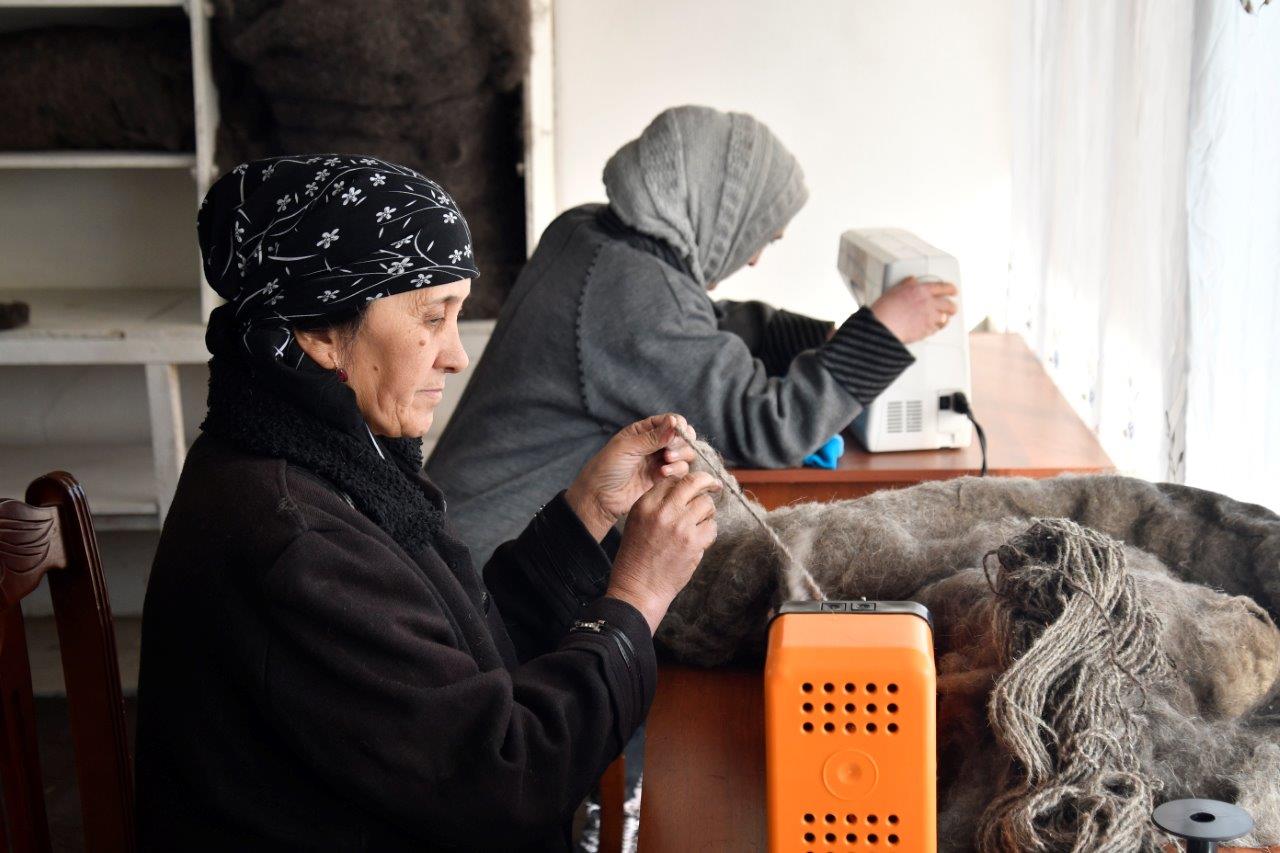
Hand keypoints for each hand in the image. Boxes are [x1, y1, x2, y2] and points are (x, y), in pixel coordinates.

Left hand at [564, 414, 697, 540]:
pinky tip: (663, 473)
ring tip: (667, 460)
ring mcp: (658, 461)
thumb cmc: (607, 468)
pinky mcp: (662, 478)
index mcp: (642, 431)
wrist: (600, 497)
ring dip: (680, 455)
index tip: (679, 431)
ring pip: (684, 453)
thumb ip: (653, 437)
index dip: (678, 424)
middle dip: (680, 442)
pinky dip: (676, 469)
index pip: (669, 420)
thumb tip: (675, 422)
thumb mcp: (627, 447)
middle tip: (669, 451)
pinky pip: (680, 470)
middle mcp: (653, 444)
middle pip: (681, 436)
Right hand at [606, 471, 720, 632]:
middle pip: (694, 482)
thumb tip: (683, 488)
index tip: (695, 484)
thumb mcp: (638, 521)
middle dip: (707, 482)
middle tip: (714, 485)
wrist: (638, 587)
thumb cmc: (637, 556)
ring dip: (707, 512)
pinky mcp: (693, 543)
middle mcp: (663, 511)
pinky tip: (699, 540)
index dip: (686, 480)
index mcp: (646, 504)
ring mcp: (680, 526)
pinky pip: (712, 527)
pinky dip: (709, 532)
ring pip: (707, 504)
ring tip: (699, 523)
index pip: (673, 479)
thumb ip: (656, 503)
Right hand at [868, 277, 958, 343]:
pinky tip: (932, 328)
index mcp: (921, 290)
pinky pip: (936, 329)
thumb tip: (911, 281)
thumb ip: (906, 285)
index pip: (943, 287)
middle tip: (952, 308)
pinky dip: (935, 329)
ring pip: (945, 319)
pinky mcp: (927, 330)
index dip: (950, 289)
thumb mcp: (894, 290)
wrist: (883, 327)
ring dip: (945, 319)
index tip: (953, 291)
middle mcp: (928, 303)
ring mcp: (929, 317)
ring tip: (943, 320)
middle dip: (952, 307)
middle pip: (949, 304)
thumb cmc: (884, 309)